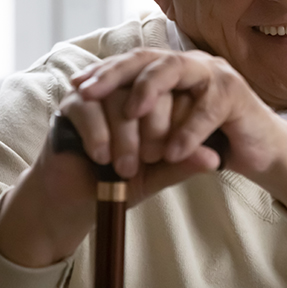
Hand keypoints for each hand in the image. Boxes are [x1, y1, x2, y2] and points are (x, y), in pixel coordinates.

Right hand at [0, 80, 216, 267]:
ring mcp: (102, 91)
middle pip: (152, 89)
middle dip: (154, 127)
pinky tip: (102, 157)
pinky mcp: (72, 102)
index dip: (180, 122)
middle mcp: (132, 87)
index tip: (173, 154)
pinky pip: (90, 107)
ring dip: (126, 136)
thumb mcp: (158, 175)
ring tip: (125, 168)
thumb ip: (183, 163)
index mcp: (159, 99)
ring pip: (121, 98)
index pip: (179, 94)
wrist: (78, 199)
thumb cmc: (123, 182)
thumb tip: (214, 158)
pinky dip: (99, 134)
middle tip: (151, 159)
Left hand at [70, 49, 285, 177]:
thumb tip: (97, 119)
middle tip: (87, 93)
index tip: (75, 87)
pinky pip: (209, 107)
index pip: (134, 62)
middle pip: (150, 58)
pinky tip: (173, 152)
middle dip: (116, 74)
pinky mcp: (237, 94)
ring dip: (151, 91)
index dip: (105, 72)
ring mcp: (216, 75)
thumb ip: (144, 124)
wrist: (260, 150)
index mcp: (175, 71)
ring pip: (177, 69)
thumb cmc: (210, 140)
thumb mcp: (170, 132)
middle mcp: (193, 64)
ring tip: (130, 114)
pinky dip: (189, 130)